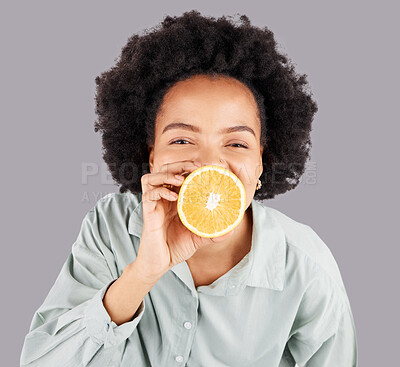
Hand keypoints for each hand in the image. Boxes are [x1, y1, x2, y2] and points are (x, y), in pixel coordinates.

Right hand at [132, 160, 234, 280]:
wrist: (159, 264)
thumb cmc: (175, 248)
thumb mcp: (197, 239)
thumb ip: (212, 233)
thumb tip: (232, 229)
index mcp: (175, 200)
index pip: (180, 176)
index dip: (191, 167)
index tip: (206, 167)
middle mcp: (163, 199)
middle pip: (166, 171)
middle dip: (180, 165)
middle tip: (196, 167)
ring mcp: (154, 204)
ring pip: (152, 178)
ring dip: (167, 174)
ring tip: (181, 180)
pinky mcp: (147, 212)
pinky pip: (149, 194)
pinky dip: (160, 191)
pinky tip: (173, 198)